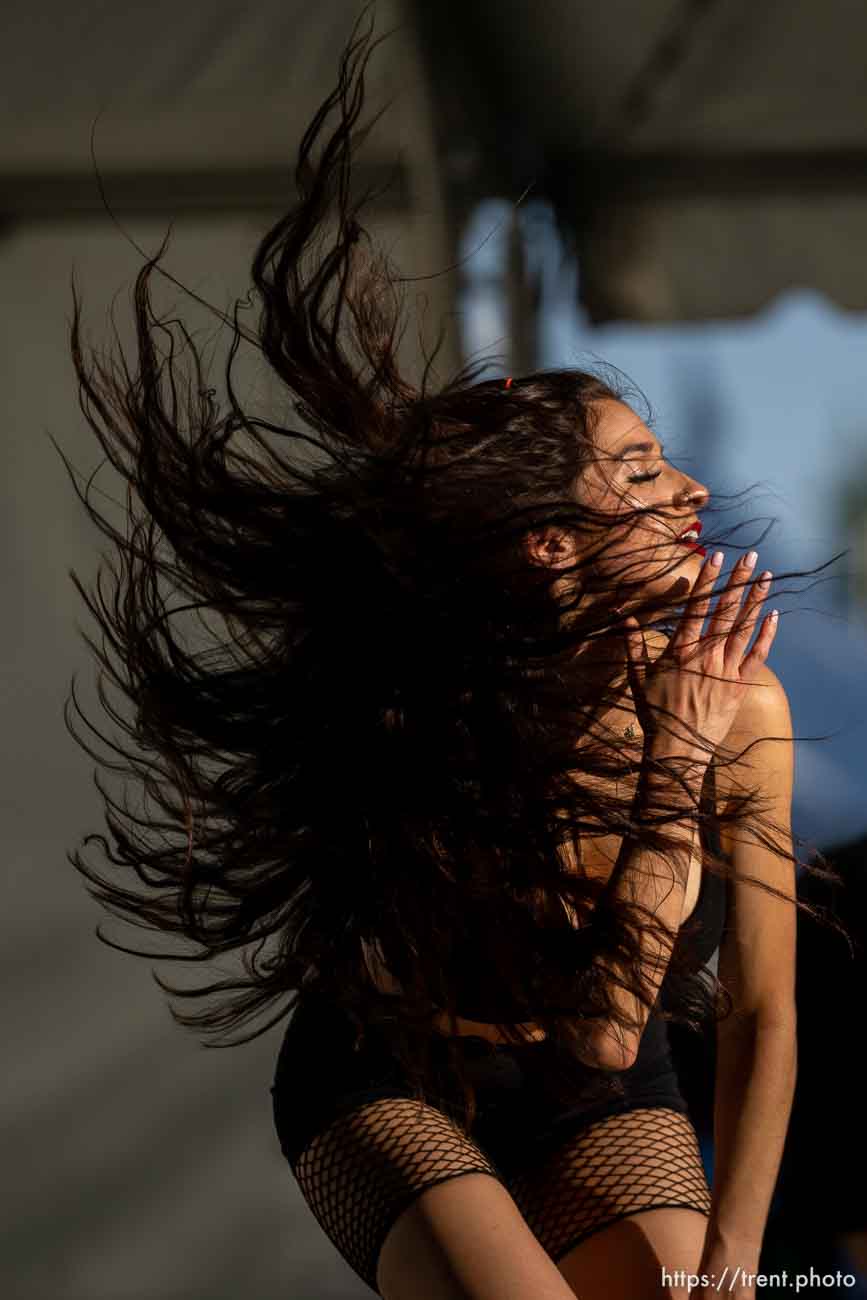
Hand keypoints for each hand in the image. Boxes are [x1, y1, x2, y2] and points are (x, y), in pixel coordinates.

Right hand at [618, 551, 776, 756]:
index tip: (718, 557)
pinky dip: (766, 635)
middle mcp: (705, 655)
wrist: (677, 748)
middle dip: (738, 581)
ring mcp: (725, 670)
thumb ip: (633, 645)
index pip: (696, 607)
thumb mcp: (637, 677)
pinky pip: (757, 656)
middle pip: (725, 611)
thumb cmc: (654, 713)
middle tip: (751, 557)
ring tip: (766, 577)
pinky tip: (774, 615)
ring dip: (756, 600)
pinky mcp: (739, 686)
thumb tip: (621, 618)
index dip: (708, 580)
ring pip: (743, 628)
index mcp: (680, 650)